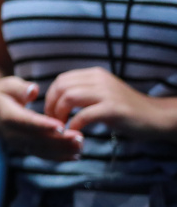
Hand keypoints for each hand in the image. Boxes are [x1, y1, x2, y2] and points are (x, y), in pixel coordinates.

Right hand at [0, 75, 81, 159]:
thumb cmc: (3, 95)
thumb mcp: (7, 86)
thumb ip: (20, 88)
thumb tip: (33, 90)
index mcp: (7, 115)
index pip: (26, 121)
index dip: (43, 125)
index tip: (61, 125)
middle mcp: (11, 134)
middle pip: (37, 139)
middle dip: (59, 141)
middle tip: (80, 137)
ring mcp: (18, 144)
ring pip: (42, 150)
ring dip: (62, 151)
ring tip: (81, 146)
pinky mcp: (26, 149)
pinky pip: (43, 155)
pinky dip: (59, 157)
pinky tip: (76, 155)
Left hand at [44, 66, 176, 139]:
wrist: (155, 117)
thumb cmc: (125, 110)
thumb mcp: (101, 94)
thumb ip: (82, 92)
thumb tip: (55, 100)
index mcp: (94, 74)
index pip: (61, 79)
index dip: (50, 96)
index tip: (50, 112)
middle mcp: (99, 79)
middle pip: (61, 87)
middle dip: (51, 105)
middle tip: (52, 122)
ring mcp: (107, 93)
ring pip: (69, 97)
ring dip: (59, 114)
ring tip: (60, 127)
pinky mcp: (113, 109)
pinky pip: (84, 115)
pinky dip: (74, 125)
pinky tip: (74, 133)